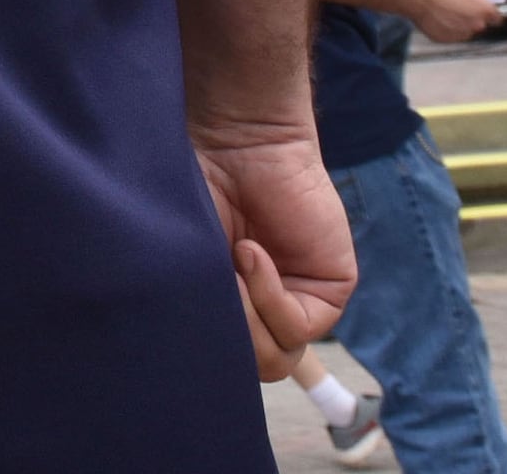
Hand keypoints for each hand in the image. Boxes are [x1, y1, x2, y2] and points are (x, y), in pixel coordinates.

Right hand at [195, 126, 354, 381]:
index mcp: (233, 307)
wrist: (233, 137)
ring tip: (225, 263)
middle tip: (202, 285)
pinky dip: (267, 294)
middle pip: (249, 368)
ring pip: (275, 358)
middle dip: (223, 332)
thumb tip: (195, 364)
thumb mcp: (184, 263)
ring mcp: (301, 302)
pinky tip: (248, 251)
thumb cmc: (194, 189)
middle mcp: (267, 311)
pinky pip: (298, 326)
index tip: (176, 307)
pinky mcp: (330, 288)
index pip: (225, 364)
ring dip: (244, 316)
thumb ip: (195, 313)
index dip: (200, 346)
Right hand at [403, 0, 498, 43]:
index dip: (488, 13)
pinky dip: (446, 29)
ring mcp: (461, 34)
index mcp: (484, 9)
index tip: (484, 11)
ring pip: (464, 31)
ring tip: (444, 11)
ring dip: (458, 24)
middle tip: (457, 7)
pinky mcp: (446, 40)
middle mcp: (475, 24)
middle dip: (471, 17)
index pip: (496, 18)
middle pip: (479, 25)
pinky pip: (450, 35)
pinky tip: (437, 17)